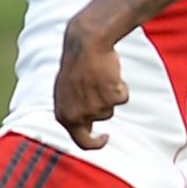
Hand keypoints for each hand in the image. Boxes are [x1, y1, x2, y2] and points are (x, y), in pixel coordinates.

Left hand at [52, 28, 127, 151]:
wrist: (86, 43)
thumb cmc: (75, 63)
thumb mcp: (65, 91)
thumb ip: (73, 110)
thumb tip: (84, 128)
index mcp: (63, 115)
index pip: (81, 141)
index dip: (95, 144)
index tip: (103, 138)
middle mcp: (78, 115)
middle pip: (101, 120)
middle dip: (106, 108)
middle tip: (109, 99)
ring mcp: (95, 108)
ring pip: (111, 108)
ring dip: (109, 93)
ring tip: (100, 75)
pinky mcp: (112, 98)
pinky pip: (123, 98)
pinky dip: (121, 87)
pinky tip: (111, 73)